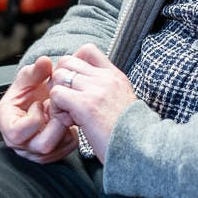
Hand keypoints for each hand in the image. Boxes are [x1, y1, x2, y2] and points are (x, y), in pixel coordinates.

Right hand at [0, 56, 77, 163]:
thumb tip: (44, 62)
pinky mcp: (47, 155)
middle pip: (41, 145)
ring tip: (63, 113)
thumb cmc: (30, 89)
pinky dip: (71, 136)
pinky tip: (68, 122)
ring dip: (64, 130)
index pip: (16, 133)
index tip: (41, 103)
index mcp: (6, 121)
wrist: (39, 99)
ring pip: (55, 151)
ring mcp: (31, 150)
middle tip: (59, 109)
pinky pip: (64, 151)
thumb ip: (36, 70)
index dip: (34, 118)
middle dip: (56, 125)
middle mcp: (17, 141)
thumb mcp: (30, 77)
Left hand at [49, 43, 137, 160]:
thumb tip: (85, 89)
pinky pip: (56, 95)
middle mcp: (105, 78)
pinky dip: (57, 109)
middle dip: (60, 80)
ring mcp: (96, 90)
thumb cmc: (129, 133)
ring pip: (59, 76)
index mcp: (114, 75)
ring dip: (57, 96)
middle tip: (66, 102)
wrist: (140, 148)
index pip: (87, 50)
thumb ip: (106, 90)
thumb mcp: (122, 102)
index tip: (74, 84)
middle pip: (66, 61)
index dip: (73, 63)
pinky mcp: (86, 105)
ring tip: (68, 115)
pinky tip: (69, 123)